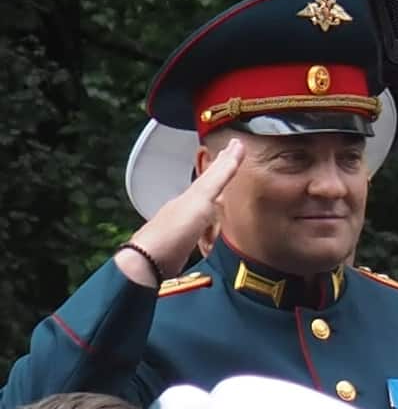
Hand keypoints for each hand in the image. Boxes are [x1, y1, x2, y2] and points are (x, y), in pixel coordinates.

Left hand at [126, 132, 243, 277]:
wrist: (149, 263)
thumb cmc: (173, 231)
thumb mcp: (200, 199)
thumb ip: (218, 176)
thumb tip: (236, 146)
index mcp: (190, 196)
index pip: (213, 174)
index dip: (226, 161)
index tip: (237, 146)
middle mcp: (186, 209)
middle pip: (207, 191)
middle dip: (220, 180)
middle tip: (231, 164)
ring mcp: (184, 228)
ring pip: (205, 212)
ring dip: (217, 206)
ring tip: (228, 200)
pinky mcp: (184, 248)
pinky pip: (204, 233)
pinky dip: (213, 230)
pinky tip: (214, 234)